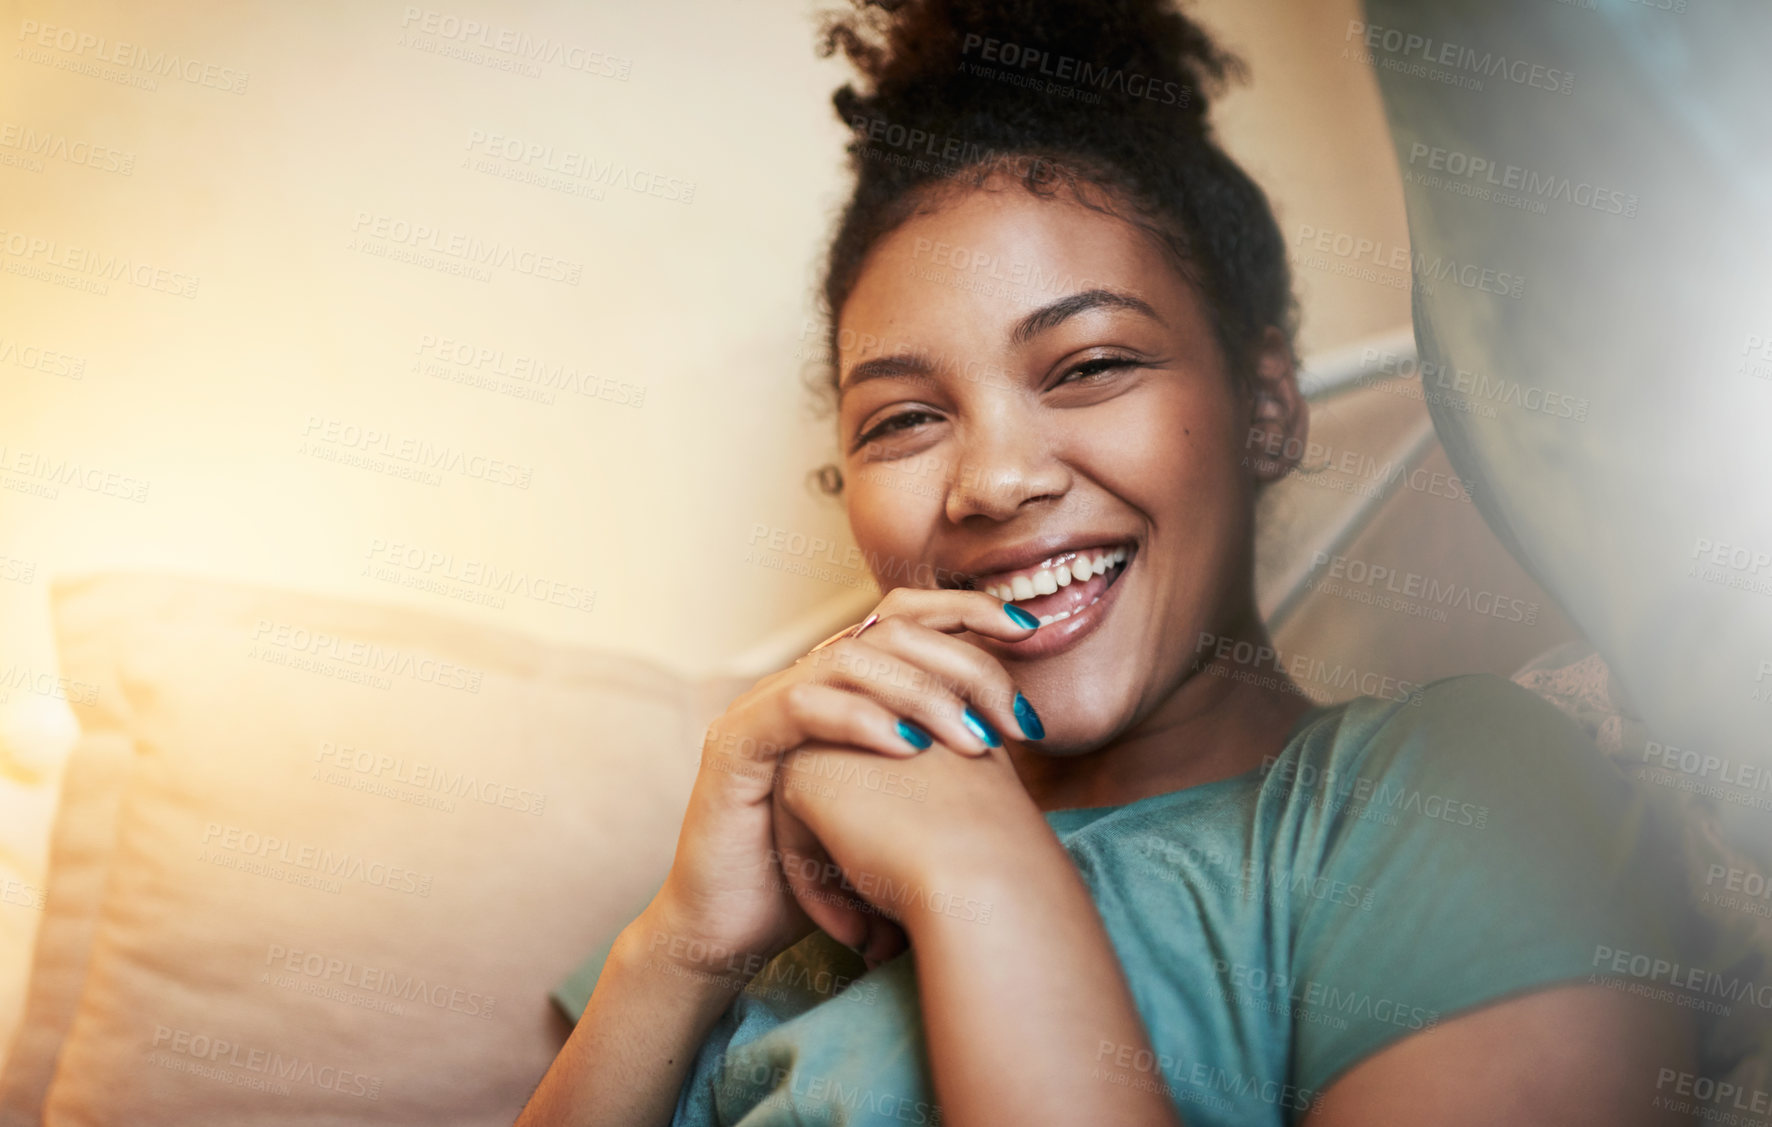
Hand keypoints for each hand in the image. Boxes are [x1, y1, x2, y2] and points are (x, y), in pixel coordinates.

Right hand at [649, 587, 1045, 976]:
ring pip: (851, 660)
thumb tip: (1021, 732)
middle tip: (1014, 717)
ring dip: (921, 694)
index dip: (966, 610)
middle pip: (888, 628)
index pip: (906, 616)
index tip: (1030, 633)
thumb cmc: (820, 877)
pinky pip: (800, 705)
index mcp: (839, 687)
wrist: (734, 933)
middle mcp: (801, 681)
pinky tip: (907, 749)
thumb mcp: (898, 809)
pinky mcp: (735, 743)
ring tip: (973, 740)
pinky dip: (859, 719)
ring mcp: (762, 707)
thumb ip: (941, 760)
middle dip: (962, 663)